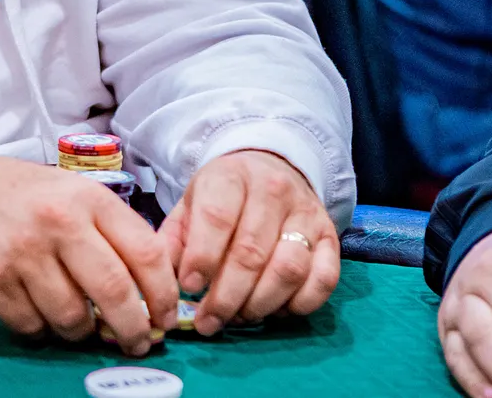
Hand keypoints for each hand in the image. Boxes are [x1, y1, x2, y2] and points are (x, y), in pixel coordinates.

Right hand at [0, 140, 177, 356]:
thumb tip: (151, 284)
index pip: (145, 253)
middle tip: (137, 341)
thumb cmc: (13, 192)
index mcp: (85, 197)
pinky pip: (32, 326)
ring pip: (72, 318)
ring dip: (81, 330)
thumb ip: (107, 229)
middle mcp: (56, 223)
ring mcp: (21, 254)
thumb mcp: (67, 190)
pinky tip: (37, 309)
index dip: (164, 295)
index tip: (166, 316)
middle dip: (134, 329)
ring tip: (78, 321)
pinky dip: (40, 327)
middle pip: (115, 293)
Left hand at [158, 149, 338, 334]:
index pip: (217, 218)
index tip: (189, 287)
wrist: (270, 169)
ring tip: (240, 317)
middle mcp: (272, 191)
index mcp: (230, 177)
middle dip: (227, 296)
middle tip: (210, 322)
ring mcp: (306, 213)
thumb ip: (173, 240)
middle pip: (252, 252)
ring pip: (289, 268)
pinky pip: (324, 279)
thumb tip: (160, 281)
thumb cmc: (222, 196)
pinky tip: (276, 311)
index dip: (202, 258)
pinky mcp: (331, 235)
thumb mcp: (190, 204)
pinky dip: (301, 304)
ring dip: (261, 303)